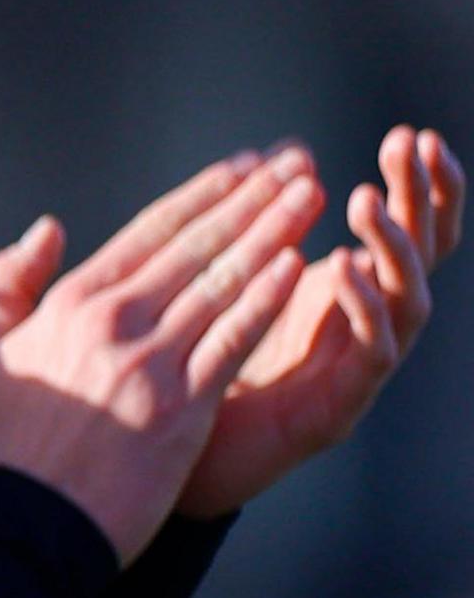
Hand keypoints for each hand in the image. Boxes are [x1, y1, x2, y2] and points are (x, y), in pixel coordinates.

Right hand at [0, 151, 321, 562]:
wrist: (24, 522)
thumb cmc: (3, 444)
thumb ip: (7, 284)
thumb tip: (48, 229)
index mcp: (69, 304)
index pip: (148, 233)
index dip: (201, 195)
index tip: (242, 167)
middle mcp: (112, 321)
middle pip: (196, 245)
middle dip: (252, 199)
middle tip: (295, 164)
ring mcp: (150, 360)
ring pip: (224, 281)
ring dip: (273, 233)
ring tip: (311, 197)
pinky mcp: (182, 403)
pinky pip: (234, 338)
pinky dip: (267, 298)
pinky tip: (299, 266)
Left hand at [179, 125, 460, 519]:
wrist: (174, 462)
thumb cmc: (199, 369)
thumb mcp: (223, 287)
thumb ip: (251, 232)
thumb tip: (267, 158)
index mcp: (342, 293)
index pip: (401, 231)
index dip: (416, 185)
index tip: (413, 135)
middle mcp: (363, 327)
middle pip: (421, 255)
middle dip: (422, 198)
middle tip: (414, 144)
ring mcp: (357, 369)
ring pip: (409, 300)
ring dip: (393, 246)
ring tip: (365, 199)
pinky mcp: (339, 410)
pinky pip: (371, 354)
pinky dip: (364, 308)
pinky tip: (343, 268)